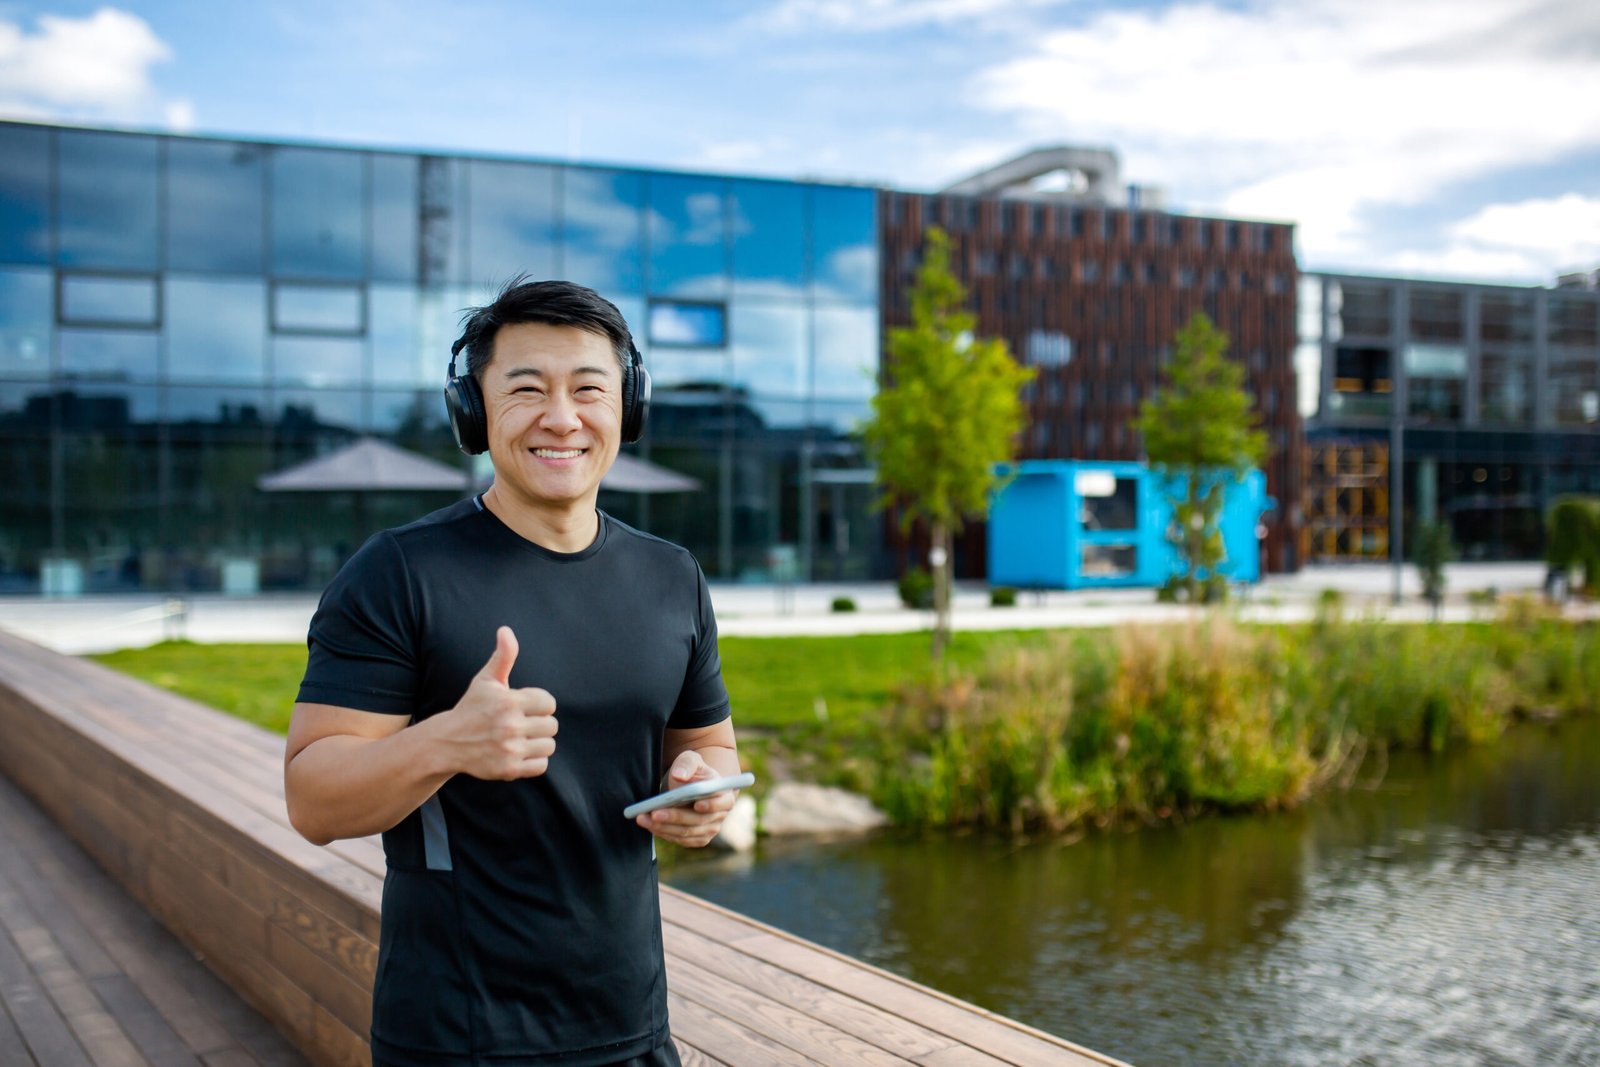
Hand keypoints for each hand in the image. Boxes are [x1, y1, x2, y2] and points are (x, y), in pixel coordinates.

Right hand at [437, 626, 557, 779]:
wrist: (447, 743)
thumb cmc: (471, 708)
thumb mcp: (485, 680)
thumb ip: (502, 656)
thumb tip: (505, 630)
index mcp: (509, 701)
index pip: (549, 703)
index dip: (539, 704)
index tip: (524, 707)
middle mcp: (510, 726)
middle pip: (552, 725)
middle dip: (539, 724)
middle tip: (522, 724)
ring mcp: (509, 749)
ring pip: (549, 746)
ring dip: (538, 743)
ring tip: (521, 739)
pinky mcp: (508, 769)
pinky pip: (542, 766)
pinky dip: (534, 761)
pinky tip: (519, 753)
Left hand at [636, 750, 738, 847]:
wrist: (689, 786)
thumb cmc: (692, 772)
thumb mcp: (690, 760)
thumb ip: (687, 764)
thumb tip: (679, 776)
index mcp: (724, 794)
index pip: (722, 802)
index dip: (711, 805)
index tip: (696, 804)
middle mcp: (720, 815)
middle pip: (699, 820)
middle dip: (675, 817)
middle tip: (654, 813)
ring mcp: (710, 829)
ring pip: (687, 832)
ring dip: (664, 827)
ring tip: (643, 818)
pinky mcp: (698, 838)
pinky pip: (681, 839)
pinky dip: (664, 833)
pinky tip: (650, 825)